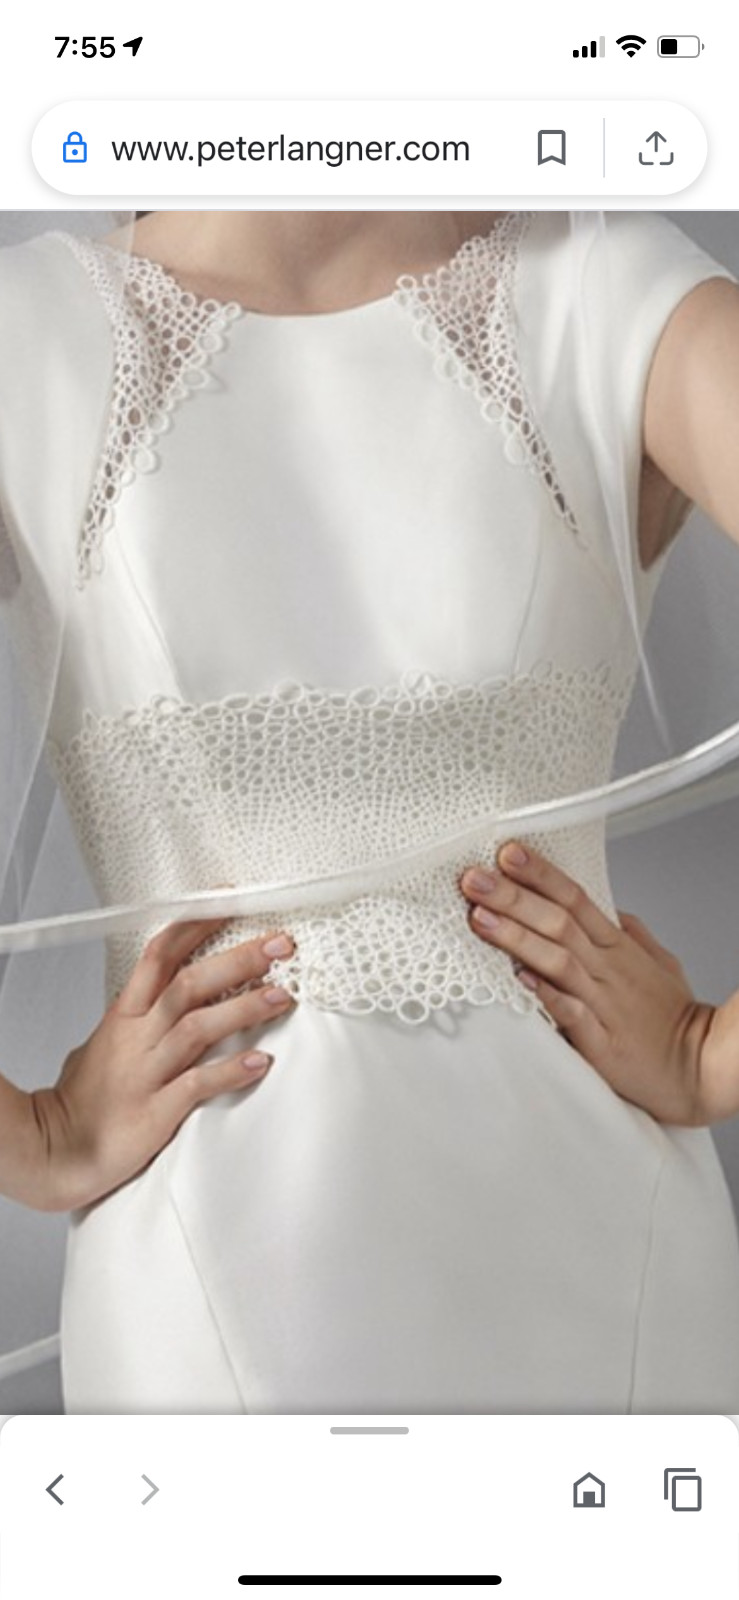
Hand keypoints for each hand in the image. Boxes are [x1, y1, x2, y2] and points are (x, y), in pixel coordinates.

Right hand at [25, 918, 295, 1210]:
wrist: (57, 1148)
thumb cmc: (84, 1098)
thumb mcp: (105, 1041)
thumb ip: (136, 1016)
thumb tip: (159, 995)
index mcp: (125, 1015)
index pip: (161, 954)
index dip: (197, 925)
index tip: (232, 904)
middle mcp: (137, 1037)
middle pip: (188, 984)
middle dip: (237, 960)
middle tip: (277, 945)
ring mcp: (146, 1073)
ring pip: (197, 1027)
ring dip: (242, 1009)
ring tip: (281, 996)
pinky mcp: (154, 1112)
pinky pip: (196, 1086)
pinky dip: (229, 1072)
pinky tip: (259, 1062)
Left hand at [459, 842, 738, 1128]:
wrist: (701, 1067)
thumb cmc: (673, 1018)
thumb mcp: (659, 962)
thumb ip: (630, 933)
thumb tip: (607, 908)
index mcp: (617, 948)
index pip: (575, 898)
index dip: (540, 874)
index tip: (507, 852)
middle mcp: (607, 969)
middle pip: (558, 922)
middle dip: (513, 897)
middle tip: (473, 878)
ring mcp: (604, 1005)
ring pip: (558, 961)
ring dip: (517, 938)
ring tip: (479, 918)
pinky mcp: (602, 1044)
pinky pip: (572, 1015)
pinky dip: (547, 996)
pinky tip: (520, 980)